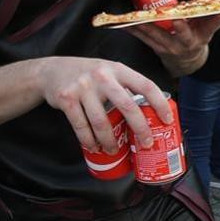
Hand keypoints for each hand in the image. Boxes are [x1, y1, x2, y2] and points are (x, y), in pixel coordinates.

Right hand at [35, 57, 168, 153]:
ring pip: (101, 121)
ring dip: (109, 140)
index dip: (159, 103)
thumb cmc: (89, 75)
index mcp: (119, 69)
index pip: (146, 85)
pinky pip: (80, 125)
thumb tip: (150, 113)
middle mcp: (103, 76)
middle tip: (146, 143)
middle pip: (127, 106)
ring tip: (113, 150)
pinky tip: (93, 147)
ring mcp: (84, 87)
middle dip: (140, 128)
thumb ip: (126, 87)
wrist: (51, 70)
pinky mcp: (67, 98)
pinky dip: (88, 140)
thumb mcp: (110, 72)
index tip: (168, 120)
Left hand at [125, 14, 219, 75]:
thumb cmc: (198, 39)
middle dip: (169, 24)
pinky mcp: (156, 48)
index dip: (206, 22)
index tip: (194, 17)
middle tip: (164, 16)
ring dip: (144, 25)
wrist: (188, 62)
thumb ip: (219, 19)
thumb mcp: (209, 31)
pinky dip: (133, 30)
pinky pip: (144, 38)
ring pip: (156, 35)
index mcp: (199, 37)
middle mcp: (184, 43)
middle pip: (177, 33)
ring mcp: (169, 47)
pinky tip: (123, 24)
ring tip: (133, 17)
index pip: (207, 27)